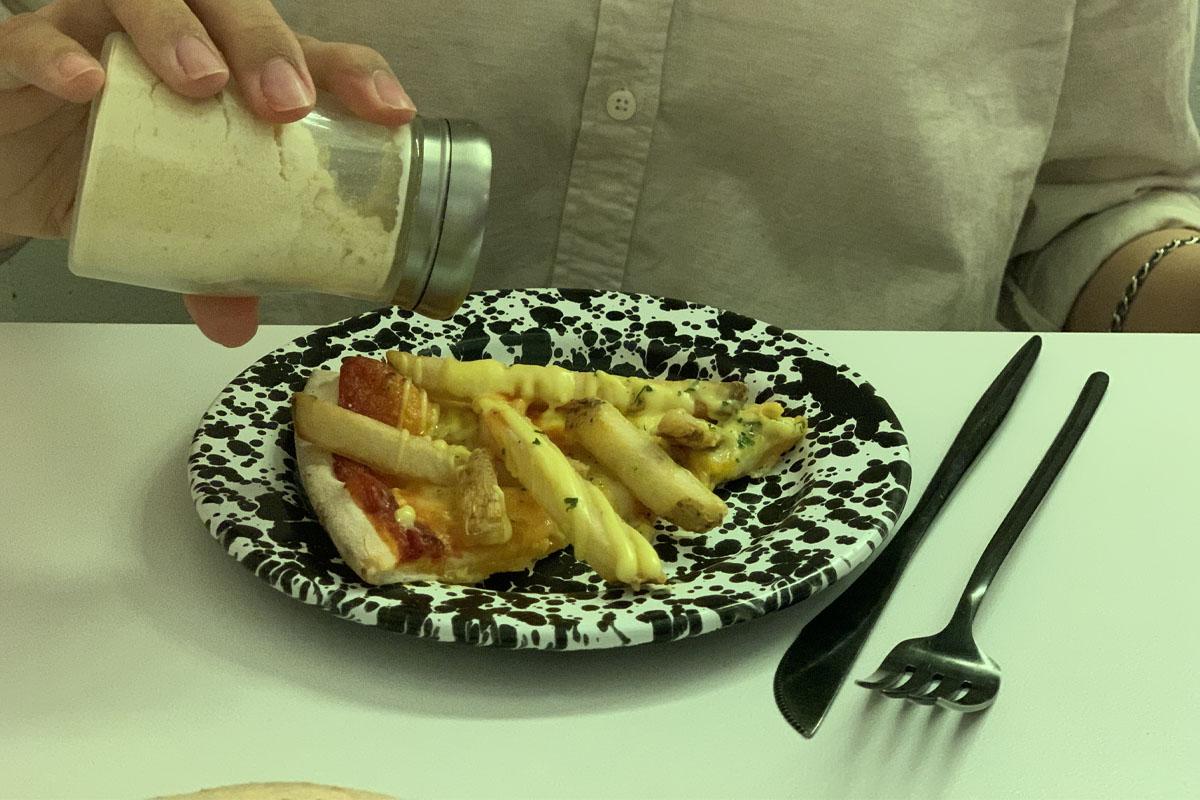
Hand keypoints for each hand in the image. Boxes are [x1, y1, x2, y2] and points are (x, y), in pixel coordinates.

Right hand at [0, 0, 415, 345]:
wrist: (5, 171)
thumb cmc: (102, 173)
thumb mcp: (165, 224)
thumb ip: (203, 267)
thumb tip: (235, 325)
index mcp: (224, 75)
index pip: (303, 53)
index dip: (351, 72)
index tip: (391, 113)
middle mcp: (167, 38)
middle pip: (228, 5)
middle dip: (267, 45)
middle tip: (286, 105)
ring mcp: (93, 35)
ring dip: (176, 30)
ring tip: (202, 82)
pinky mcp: (19, 54)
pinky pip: (31, 36)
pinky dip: (57, 54)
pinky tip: (86, 86)